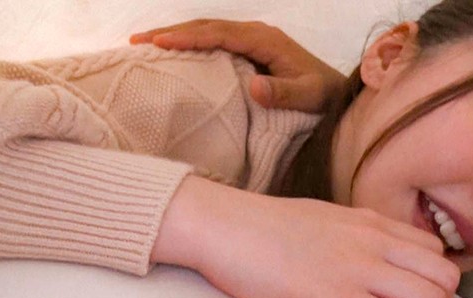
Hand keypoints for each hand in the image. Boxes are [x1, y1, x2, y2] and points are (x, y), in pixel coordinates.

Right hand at [130, 19, 345, 112]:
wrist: (337, 94)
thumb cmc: (324, 97)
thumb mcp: (309, 97)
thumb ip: (285, 93)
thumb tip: (255, 86)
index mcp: (264, 40)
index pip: (219, 33)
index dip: (188, 37)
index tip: (159, 43)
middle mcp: (255, 34)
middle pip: (206, 27)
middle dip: (170, 33)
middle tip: (135, 42)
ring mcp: (250, 41)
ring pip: (206, 33)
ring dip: (175, 37)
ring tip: (142, 45)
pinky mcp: (247, 52)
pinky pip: (213, 44)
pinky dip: (189, 46)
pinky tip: (171, 56)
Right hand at [153, 177, 460, 297]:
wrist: (227, 227)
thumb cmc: (264, 226)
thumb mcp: (325, 218)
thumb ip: (356, 235)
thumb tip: (368, 257)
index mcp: (371, 223)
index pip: (434, 251)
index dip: (427, 280)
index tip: (402, 296)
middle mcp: (376, 242)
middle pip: (446, 278)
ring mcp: (360, 269)